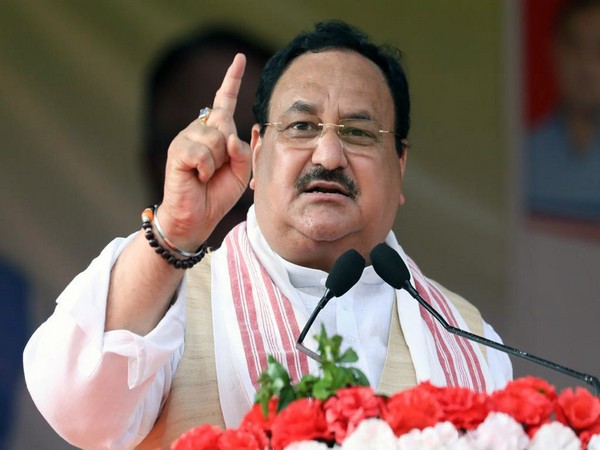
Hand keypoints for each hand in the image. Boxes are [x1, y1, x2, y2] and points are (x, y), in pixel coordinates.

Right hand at [158, 54, 251, 249]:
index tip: (240, 59)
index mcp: (216, 132)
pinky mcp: (177, 151)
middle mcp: (199, 130)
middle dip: (229, 151)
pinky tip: (197, 177)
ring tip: (205, 175)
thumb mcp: (241, 172)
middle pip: (225, 122)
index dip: (232, 80)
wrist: (197, 217)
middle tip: (216, 171)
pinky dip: (205, 169)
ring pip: (216, 138)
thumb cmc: (217, 193)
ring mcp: (186, 138)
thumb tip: (228, 133)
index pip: (224, 101)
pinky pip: (202, 152)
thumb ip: (243, 150)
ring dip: (217, 163)